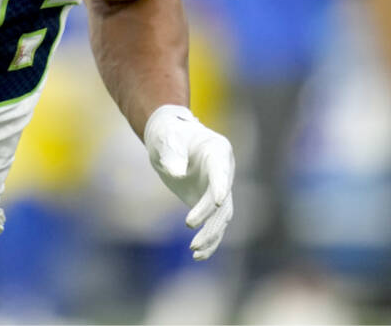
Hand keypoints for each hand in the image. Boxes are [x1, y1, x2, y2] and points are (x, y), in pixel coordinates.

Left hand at [143, 104, 234, 260]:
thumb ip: (172, 154)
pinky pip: (214, 224)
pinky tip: (198, 255)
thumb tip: (177, 173)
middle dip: (209, 216)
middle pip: (223, 199)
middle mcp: (224, 172)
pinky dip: (209, 240)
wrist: (168, 139)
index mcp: (218, 151)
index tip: (218, 200)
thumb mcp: (166, 139)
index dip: (221, 186)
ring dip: (211, 234)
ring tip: (194, 251)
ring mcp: (218, 188)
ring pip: (221, 217)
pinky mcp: (208, 202)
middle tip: (189, 226)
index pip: (222, 172)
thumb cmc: (168, 134)